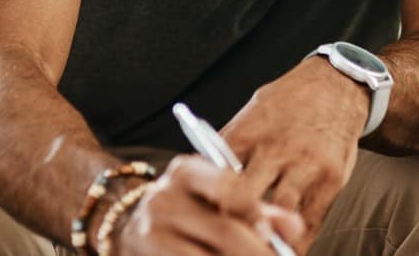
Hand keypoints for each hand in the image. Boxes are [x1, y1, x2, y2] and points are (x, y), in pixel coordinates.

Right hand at [111, 155, 305, 255]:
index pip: (228, 185)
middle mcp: (163, 199)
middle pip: (225, 231)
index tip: (272, 235)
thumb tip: (295, 226)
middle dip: (258, 252)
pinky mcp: (143, 255)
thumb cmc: (185, 209)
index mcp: (184, 171)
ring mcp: (150, 233)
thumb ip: (257, 209)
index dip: (256, 213)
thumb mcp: (213, 197)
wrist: (122, 222)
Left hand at [221, 57, 369, 248]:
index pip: (215, 175)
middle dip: (233, 221)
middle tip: (226, 238)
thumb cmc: (288, 102)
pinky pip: (311, 221)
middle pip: (242, 198)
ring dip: (267, 235)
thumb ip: (230, 146)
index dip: (204, 202)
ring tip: (256, 248)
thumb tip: (202, 176)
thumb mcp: (251, 113)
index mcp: (247, 134)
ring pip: (279, 213)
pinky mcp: (331, 179)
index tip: (200, 220)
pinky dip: (298, 242)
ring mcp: (304, 165)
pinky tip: (287, 250)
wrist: (336, 85)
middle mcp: (274, 150)